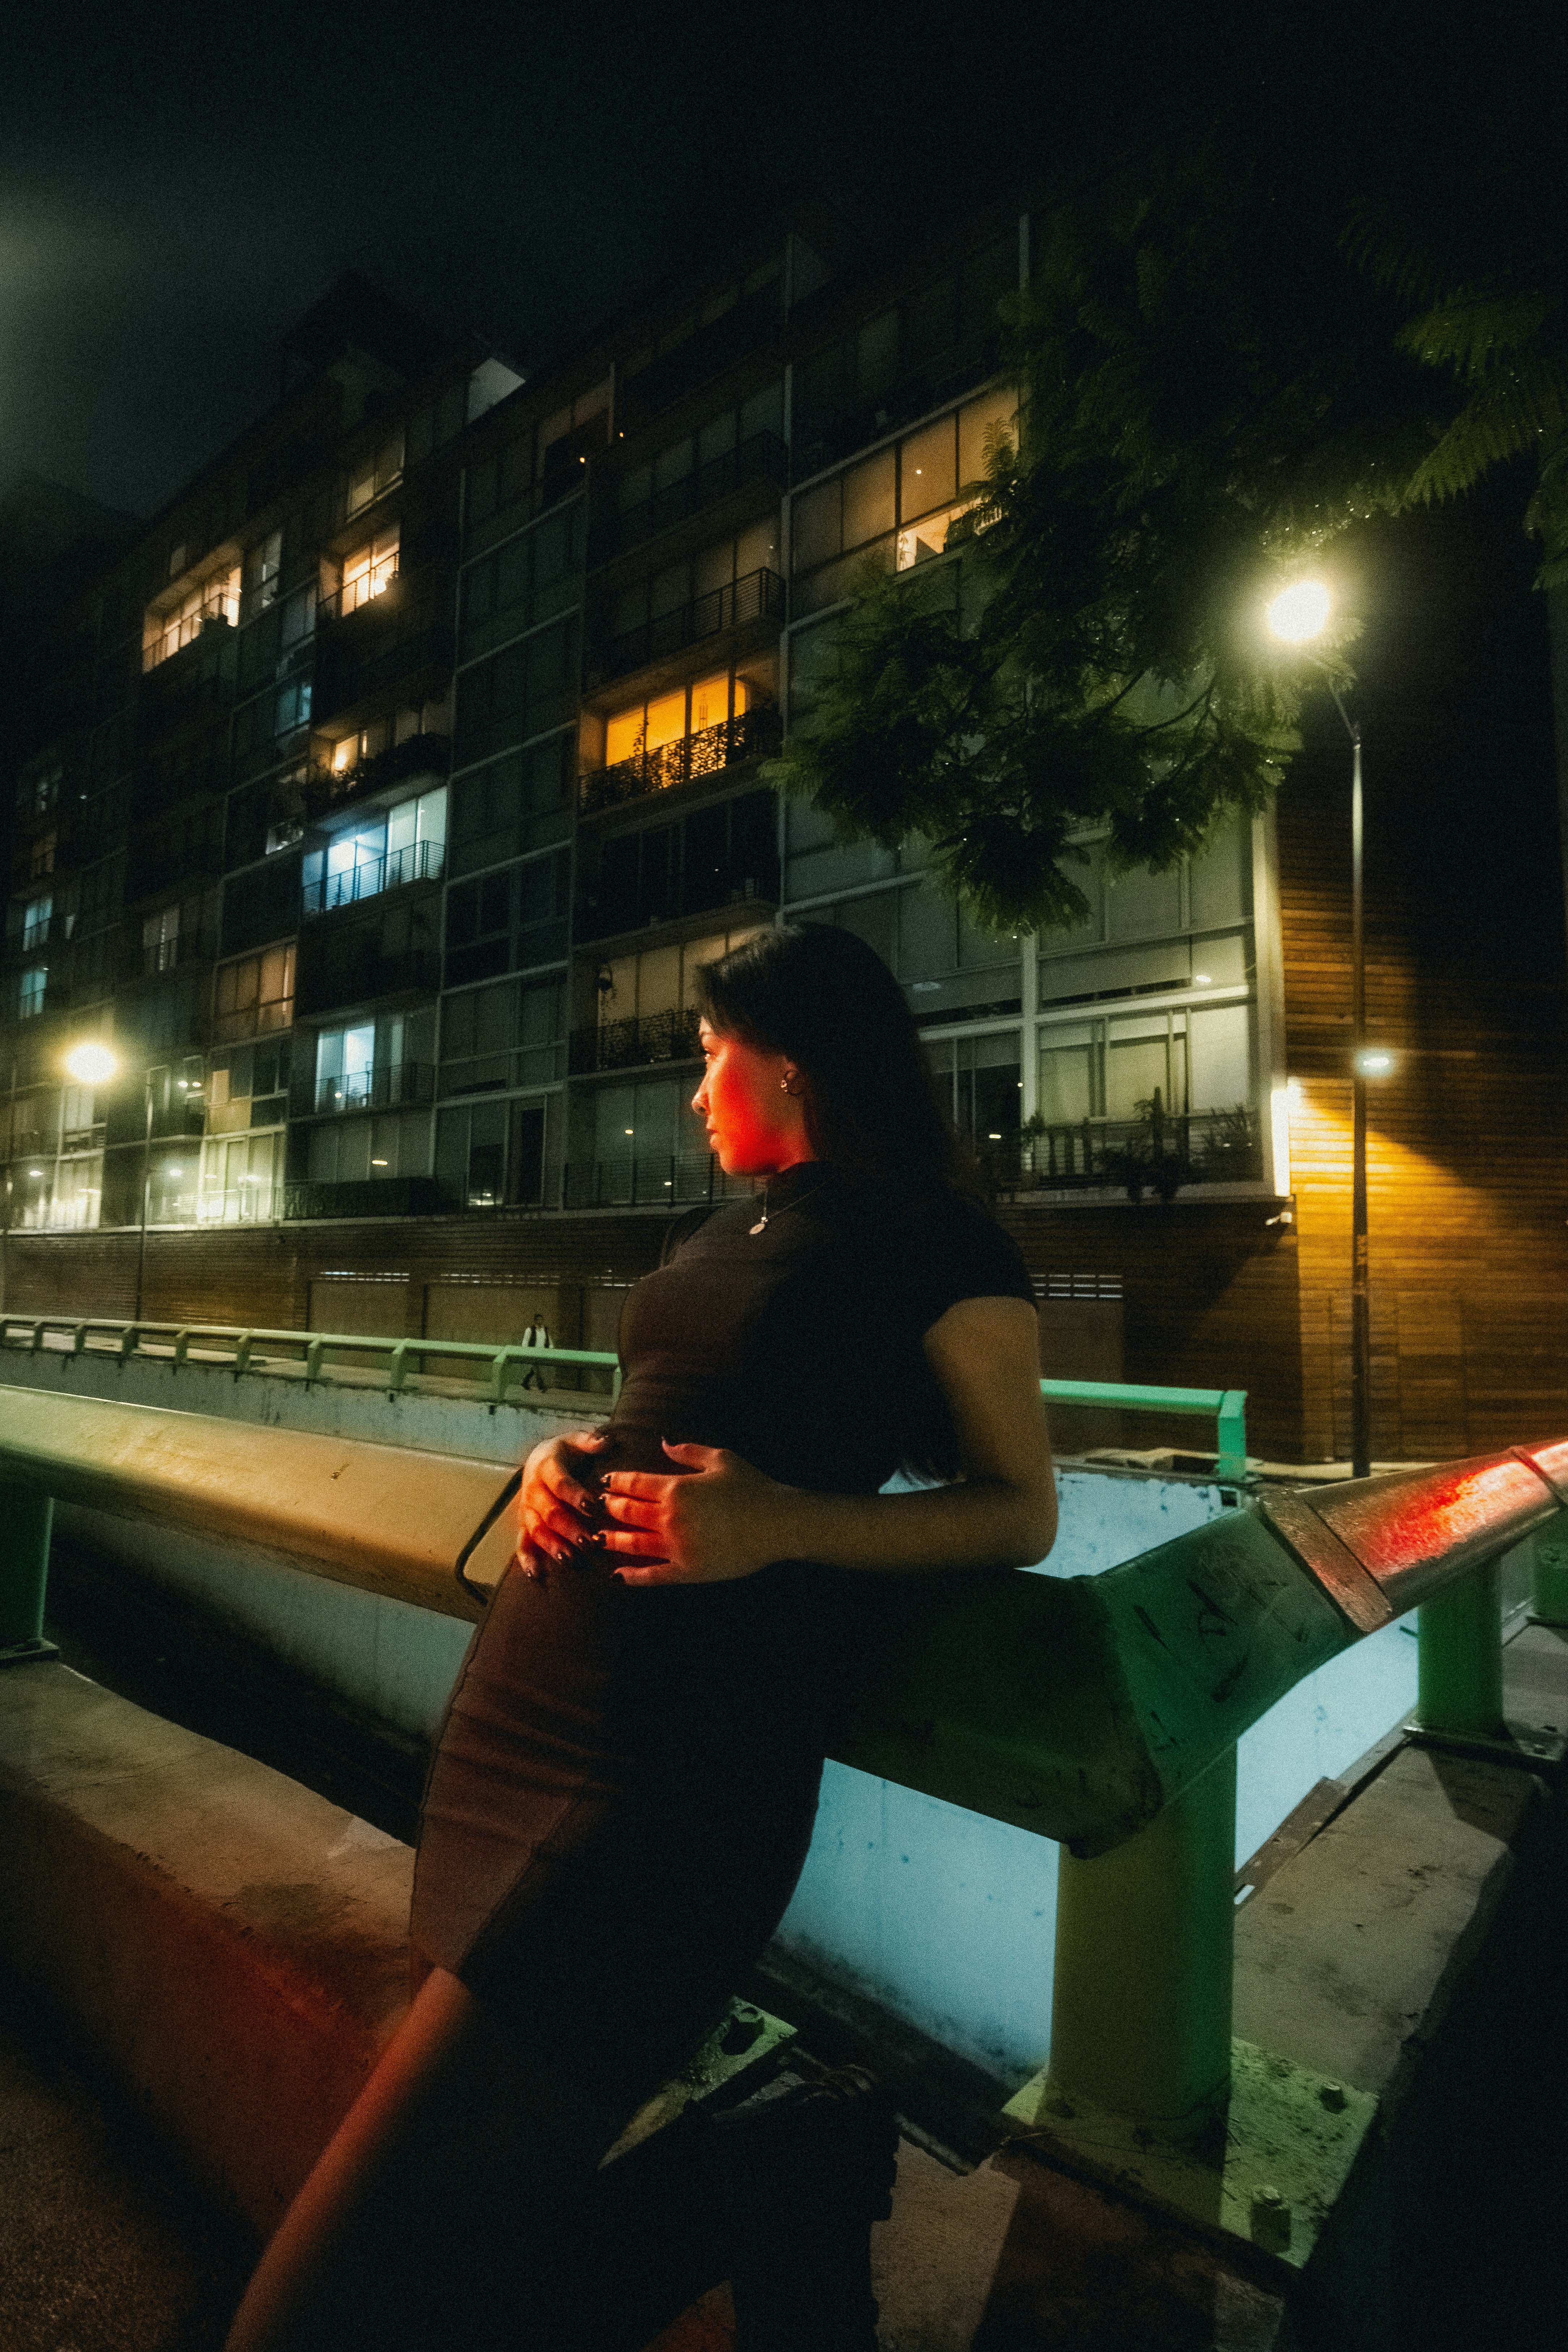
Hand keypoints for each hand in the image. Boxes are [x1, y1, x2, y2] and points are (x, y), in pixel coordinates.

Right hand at [517, 1430, 607, 1565]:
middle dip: (569, 1528)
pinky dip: (527, 1559)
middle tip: (589, 1542)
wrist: (539, 1457)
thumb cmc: (565, 1451)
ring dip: (552, 1546)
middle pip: (550, 1512)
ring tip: (570, 1560)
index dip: (575, 1495)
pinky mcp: (524, 1523)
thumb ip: (590, 1441)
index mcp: (546, 1467)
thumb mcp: (576, 1440)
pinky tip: (536, 1574)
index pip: (560, 1483)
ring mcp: (527, 1509)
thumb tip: (606, 1441)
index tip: (592, 1506)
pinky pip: (522, 1542)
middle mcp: (533, 1490)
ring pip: (536, 1530)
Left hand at [599, 1442, 790, 1585]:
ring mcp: (676, 1547)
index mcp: (676, 1488)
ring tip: (596, 1538)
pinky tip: (618, 1576)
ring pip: (633, 1544)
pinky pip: (653, 1576)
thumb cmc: (753, 1487)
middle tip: (597, 1507)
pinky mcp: (687, 1571)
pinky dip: (632, 1577)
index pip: (633, 1483)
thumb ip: (688, 1451)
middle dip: (609, 1508)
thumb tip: (662, 1441)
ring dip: (612, 1540)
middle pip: (627, 1512)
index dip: (615, 1482)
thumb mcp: (722, 1459)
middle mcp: (670, 1518)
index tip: (605, 1482)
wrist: (778, 1523)